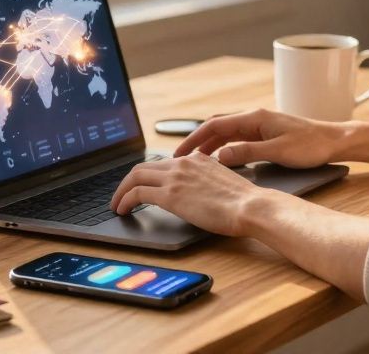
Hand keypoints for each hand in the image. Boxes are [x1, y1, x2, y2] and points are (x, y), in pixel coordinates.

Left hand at [110, 152, 276, 236]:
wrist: (250, 206)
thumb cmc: (244, 202)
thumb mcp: (223, 183)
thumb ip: (206, 182)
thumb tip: (197, 194)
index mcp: (197, 159)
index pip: (163, 163)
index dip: (148, 175)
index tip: (142, 185)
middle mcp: (183, 163)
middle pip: (144, 166)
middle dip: (128, 181)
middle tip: (123, 194)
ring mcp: (175, 177)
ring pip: (135, 176)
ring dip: (122, 190)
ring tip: (117, 204)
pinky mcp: (169, 194)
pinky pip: (137, 193)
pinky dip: (125, 200)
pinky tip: (123, 210)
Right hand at [173, 108, 346, 167]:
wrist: (335, 140)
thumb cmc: (311, 145)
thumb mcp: (278, 151)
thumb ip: (248, 152)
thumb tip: (220, 156)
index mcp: (254, 117)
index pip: (214, 125)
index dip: (193, 139)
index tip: (178, 154)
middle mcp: (254, 117)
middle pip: (216, 126)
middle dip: (196, 141)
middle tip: (179, 159)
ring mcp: (259, 124)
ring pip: (225, 132)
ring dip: (208, 145)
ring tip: (193, 162)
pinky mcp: (266, 133)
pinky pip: (237, 138)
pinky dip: (223, 147)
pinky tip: (219, 160)